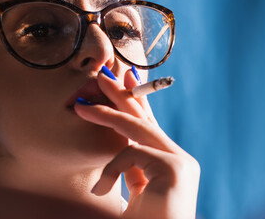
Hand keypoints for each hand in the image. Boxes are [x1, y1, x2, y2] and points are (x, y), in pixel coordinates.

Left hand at [74, 66, 199, 218]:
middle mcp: (180, 161)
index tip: (123, 77)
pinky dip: (112, 169)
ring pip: (139, 130)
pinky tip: (102, 190)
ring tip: (82, 109)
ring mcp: (182, 164)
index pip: (150, 127)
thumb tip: (116, 138)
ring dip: (108, 115)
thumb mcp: (133, 191)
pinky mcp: (176, 169)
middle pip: (147, 120)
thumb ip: (129, 168)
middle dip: (123, 95)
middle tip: (103, 73)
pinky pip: (134, 153)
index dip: (136, 101)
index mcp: (169, 165)